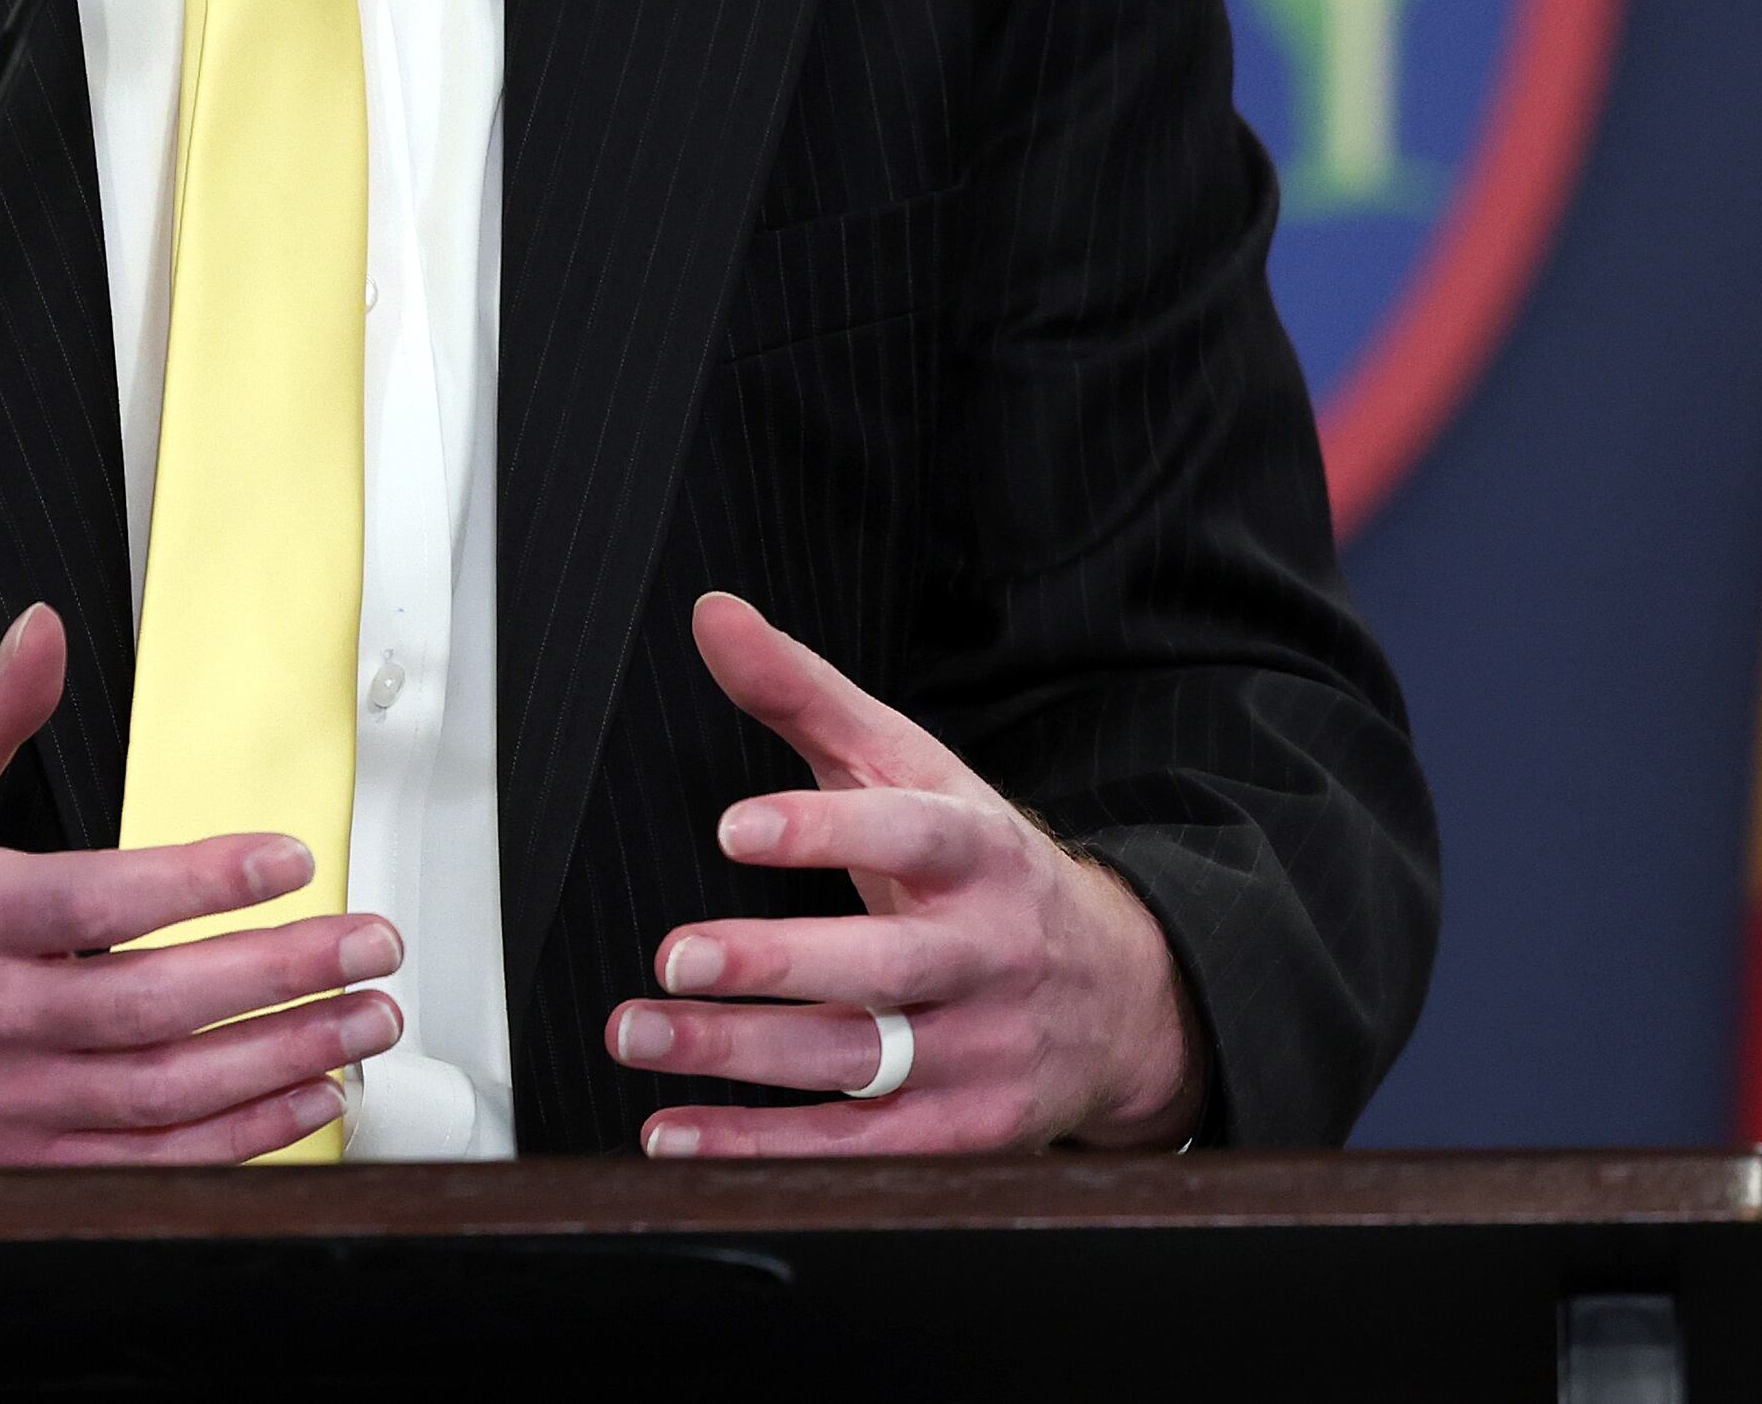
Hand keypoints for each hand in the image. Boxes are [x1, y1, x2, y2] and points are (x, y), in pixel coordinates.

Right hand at [0, 602, 401, 1163]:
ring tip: (361, 1022)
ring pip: (162, 1093)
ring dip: (276, 1060)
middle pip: (154, 1006)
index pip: (97, 903)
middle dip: (278, 976)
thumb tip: (41, 631)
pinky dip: (232, 1141)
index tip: (287, 857)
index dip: (198, 883)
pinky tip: (301, 1102)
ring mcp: (7, 1103)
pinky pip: (143, 1163)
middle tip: (367, 946)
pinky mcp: (16, 1159)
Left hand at [607, 592, 1204, 1156]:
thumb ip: (808, 694)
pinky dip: (759, 1146)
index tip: (735, 827)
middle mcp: (987, 953)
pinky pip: (853, 1146)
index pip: (913, 836)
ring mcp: (978, 1050)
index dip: (828, 831)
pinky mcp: (958, 1130)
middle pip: (884, 965)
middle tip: (675, 955)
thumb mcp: (915, 769)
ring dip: (741, 1053)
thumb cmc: (984, 870)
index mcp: (981, 851)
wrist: (1121, 998)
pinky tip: (675, 1132)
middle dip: (777, 963)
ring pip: (859, 1061)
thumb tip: (713, 616)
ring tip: (640, 1033)